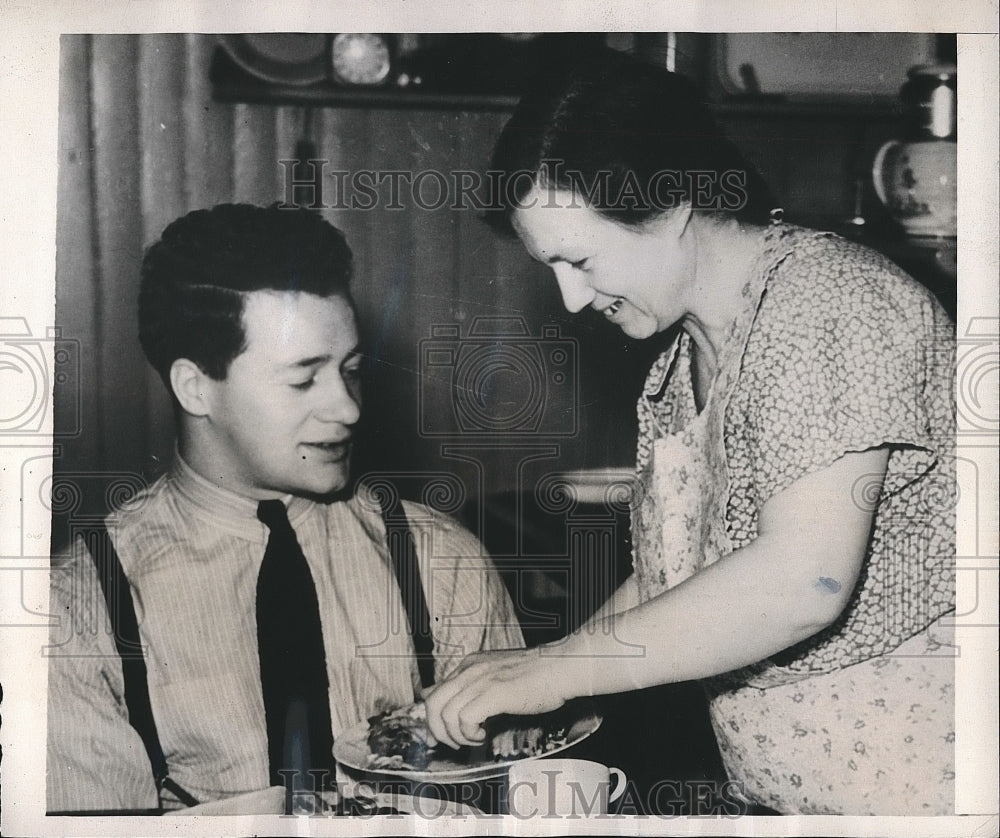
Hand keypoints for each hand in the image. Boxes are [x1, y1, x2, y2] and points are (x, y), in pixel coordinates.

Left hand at [422, 647, 569, 749]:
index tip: (442, 736)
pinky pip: (465, 718)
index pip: (434, 692)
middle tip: (455, 744)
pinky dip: (469, 733)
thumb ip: (475, 688)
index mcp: (469, 665)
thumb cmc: (536, 676)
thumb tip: (457, 706)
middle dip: (438, 730)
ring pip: (446, 713)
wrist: (560, 667)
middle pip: (433, 703)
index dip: (433, 719)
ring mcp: (481, 680)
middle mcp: (470, 670)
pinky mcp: (494, 693)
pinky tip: (484, 735)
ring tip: (475, 739)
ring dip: (457, 735)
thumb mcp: (497, 676)